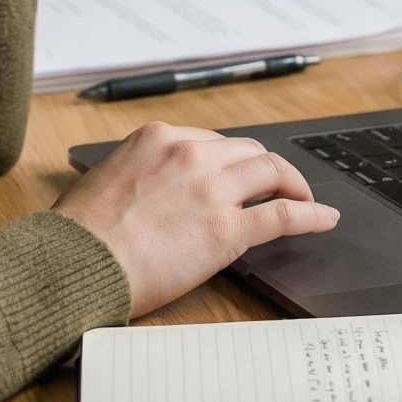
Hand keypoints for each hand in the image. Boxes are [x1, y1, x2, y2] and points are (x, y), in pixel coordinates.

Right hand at [51, 123, 340, 318]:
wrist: (77, 263)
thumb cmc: (79, 233)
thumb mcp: (105, 178)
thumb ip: (139, 172)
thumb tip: (151, 188)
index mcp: (156, 138)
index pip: (211, 140)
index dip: (230, 160)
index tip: (239, 172)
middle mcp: (188, 153)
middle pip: (247, 151)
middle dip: (265, 169)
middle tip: (276, 185)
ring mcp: (212, 189)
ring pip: (271, 172)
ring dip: (292, 184)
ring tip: (303, 199)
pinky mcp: (228, 228)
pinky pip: (283, 214)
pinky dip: (310, 213)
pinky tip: (323, 218)